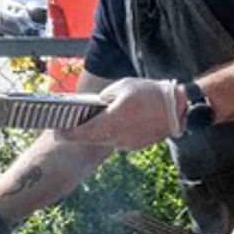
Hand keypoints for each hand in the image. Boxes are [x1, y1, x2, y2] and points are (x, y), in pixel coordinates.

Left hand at [66, 75, 185, 150]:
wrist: (176, 108)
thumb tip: (93, 108)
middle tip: (66, 129)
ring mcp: (126, 143)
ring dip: (93, 135)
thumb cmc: (149, 93)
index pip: (83, 131)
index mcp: (113, 117)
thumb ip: (104, 99)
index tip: (57, 132)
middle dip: (77, 134)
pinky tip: (109, 126)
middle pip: (89, 139)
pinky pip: (114, 142)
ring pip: (101, 141)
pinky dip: (108, 135)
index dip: (67, 134)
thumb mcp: (122, 87)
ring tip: (85, 125)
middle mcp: (118, 134)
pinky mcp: (133, 146)